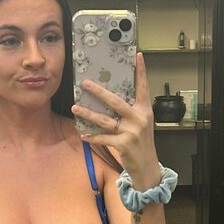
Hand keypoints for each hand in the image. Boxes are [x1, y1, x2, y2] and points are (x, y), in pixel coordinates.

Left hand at [72, 52, 160, 189]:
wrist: (147, 167)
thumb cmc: (141, 143)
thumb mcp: (141, 124)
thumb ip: (130, 111)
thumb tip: (111, 98)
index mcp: (145, 111)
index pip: (143, 87)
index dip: (141, 71)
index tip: (137, 56)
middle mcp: (139, 119)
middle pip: (116, 102)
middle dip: (99, 91)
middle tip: (86, 83)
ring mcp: (131, 132)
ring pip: (105, 120)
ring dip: (88, 113)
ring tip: (75, 107)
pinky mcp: (123, 145)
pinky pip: (103, 138)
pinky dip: (92, 137)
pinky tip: (82, 135)